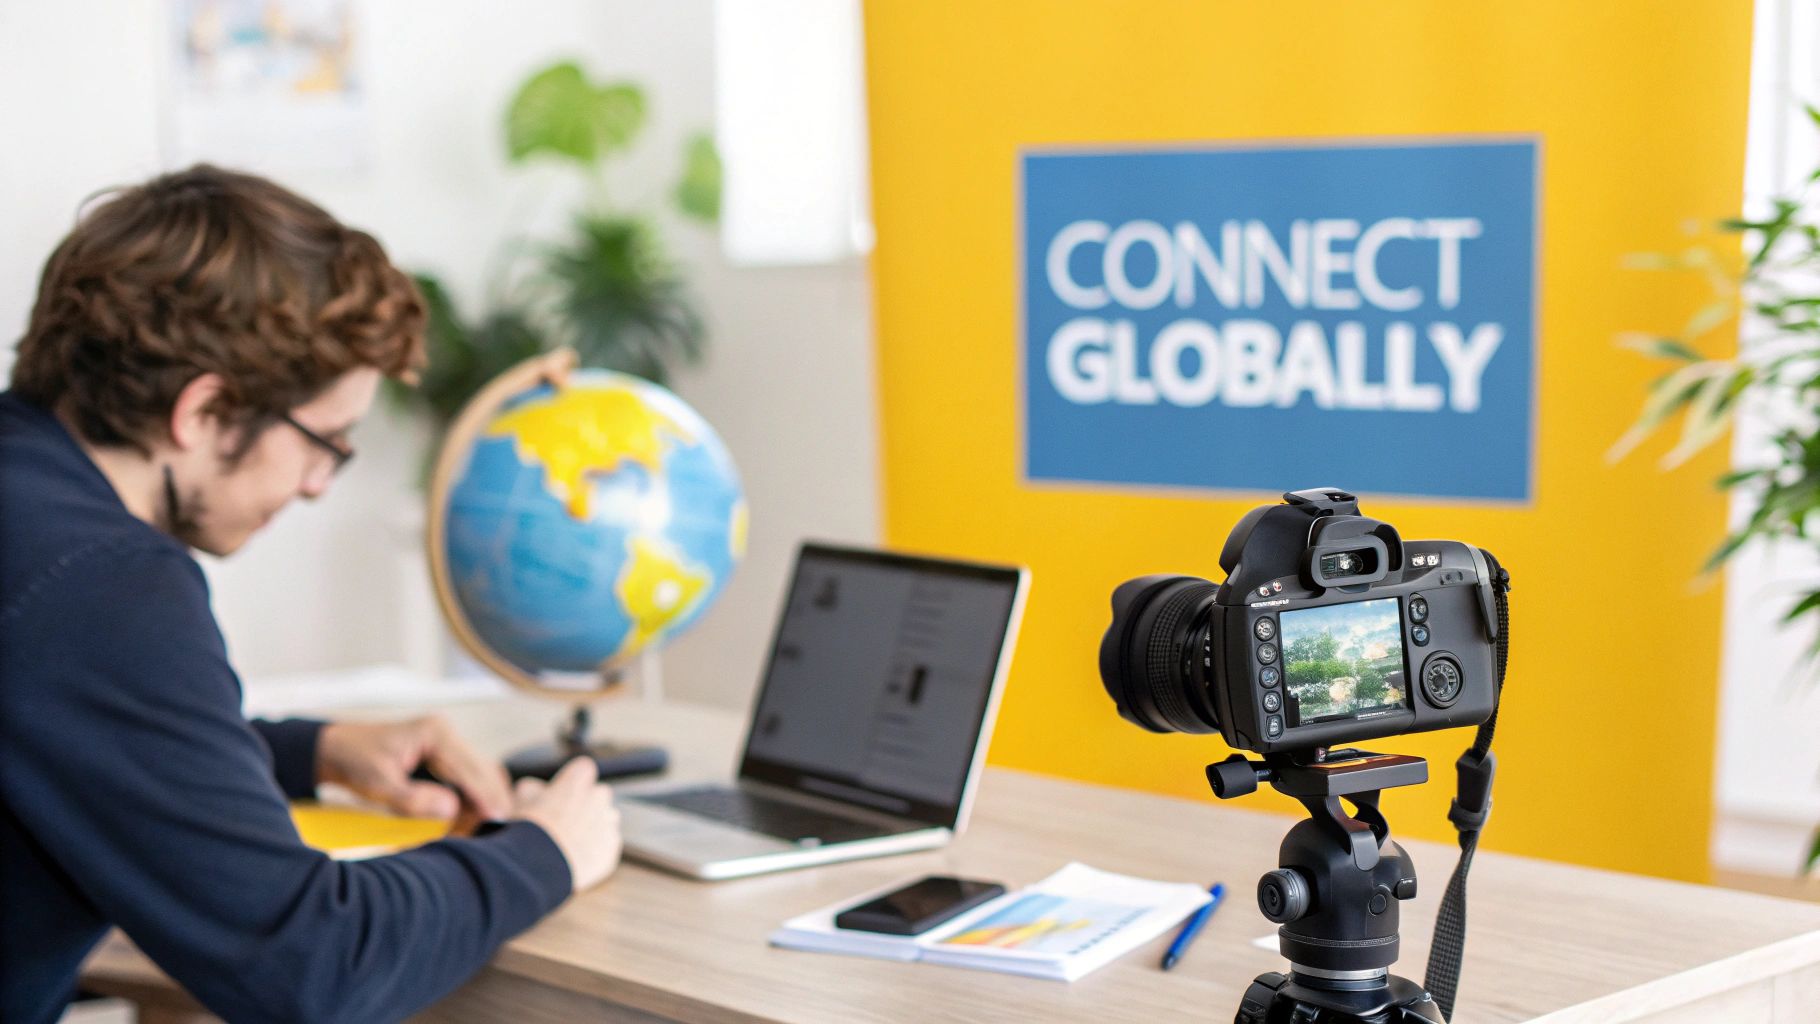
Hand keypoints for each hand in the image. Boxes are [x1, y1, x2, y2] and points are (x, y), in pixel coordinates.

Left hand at [316, 715, 512, 822]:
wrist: (337, 750)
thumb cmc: (355, 761)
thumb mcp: (377, 783)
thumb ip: (413, 798)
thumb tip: (452, 810)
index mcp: (436, 733)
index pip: (469, 768)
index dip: (484, 795)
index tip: (497, 818)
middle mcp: (448, 735)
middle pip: (484, 769)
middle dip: (492, 798)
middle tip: (500, 828)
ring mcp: (448, 746)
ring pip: (481, 775)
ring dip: (485, 800)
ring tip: (487, 828)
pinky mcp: (445, 760)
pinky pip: (468, 780)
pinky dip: (474, 800)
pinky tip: (473, 820)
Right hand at [511, 757, 622, 891]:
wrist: (542, 864)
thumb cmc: (530, 827)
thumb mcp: (521, 798)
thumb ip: (533, 788)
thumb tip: (535, 790)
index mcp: (579, 777)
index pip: (582, 770)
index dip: (570, 783)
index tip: (560, 796)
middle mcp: (600, 794)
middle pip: (597, 795)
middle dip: (584, 805)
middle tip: (564, 823)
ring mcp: (608, 820)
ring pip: (604, 820)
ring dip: (592, 828)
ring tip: (568, 844)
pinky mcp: (612, 844)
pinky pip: (606, 843)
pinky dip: (596, 849)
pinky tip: (576, 858)